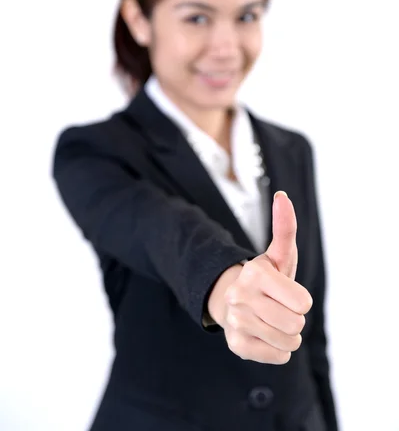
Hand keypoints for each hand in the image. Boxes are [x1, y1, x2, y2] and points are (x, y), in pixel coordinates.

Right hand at [207, 191, 312, 364]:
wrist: (234, 302)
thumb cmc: (266, 279)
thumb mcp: (278, 254)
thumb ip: (284, 227)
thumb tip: (282, 197)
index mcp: (255, 273)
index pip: (303, 302)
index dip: (300, 300)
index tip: (286, 293)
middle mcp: (241, 296)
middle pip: (296, 324)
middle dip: (294, 318)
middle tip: (278, 308)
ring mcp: (236, 321)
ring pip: (288, 342)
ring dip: (287, 335)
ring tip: (272, 321)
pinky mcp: (236, 344)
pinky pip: (278, 357)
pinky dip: (277, 350)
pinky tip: (263, 335)